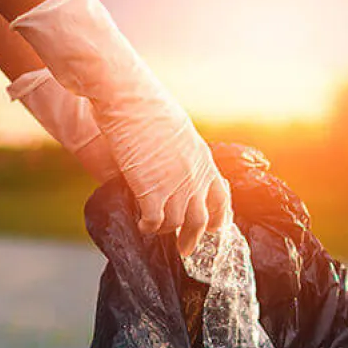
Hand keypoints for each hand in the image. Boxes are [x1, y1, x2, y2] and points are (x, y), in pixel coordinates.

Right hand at [11, 0, 229, 252]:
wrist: (126, 96)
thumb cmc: (146, 106)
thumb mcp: (176, 131)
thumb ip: (181, 155)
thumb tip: (173, 167)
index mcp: (204, 160)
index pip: (221, 197)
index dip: (219, 217)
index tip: (214, 229)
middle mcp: (195, 176)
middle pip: (201, 219)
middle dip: (194, 238)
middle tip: (187, 251)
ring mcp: (176, 185)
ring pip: (178, 224)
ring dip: (167, 231)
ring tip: (155, 230)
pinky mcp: (152, 191)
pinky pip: (155, 222)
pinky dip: (149, 227)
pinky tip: (141, 223)